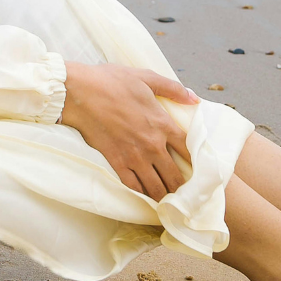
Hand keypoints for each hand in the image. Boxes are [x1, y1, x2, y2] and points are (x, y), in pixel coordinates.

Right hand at [60, 62, 198, 201]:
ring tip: (171, 202)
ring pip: (156, 186)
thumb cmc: (111, 81)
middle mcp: (152, 145)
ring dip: (165, 195)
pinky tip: (147, 198)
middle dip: (183, 187)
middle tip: (187, 194)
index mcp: (163, 124)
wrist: (79, 92)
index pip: (189, 150)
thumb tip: (195, 98)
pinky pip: (133, 186)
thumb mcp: (146, 77)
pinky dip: (142, 194)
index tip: (201, 170)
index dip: (198, 163)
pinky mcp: (116, 162)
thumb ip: (173, 89)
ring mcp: (134, 156)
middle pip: (175, 175)